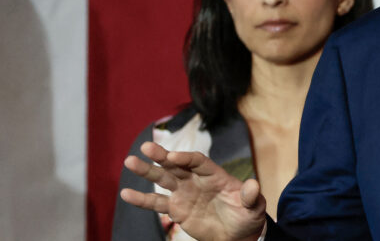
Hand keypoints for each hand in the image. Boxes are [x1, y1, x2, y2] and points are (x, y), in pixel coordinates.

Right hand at [120, 141, 266, 240]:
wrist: (237, 234)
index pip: (198, 161)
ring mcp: (184, 193)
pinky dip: (142, 199)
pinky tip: (126, 193)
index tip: (172, 158)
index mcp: (214, 174)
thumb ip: (251, 195)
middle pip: (176, 165)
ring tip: (129, 162)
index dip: (186, 158)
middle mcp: (196, 180)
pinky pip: (156, 203)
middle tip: (146, 147)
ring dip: (147, 171)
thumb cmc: (247, 216)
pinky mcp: (176, 209)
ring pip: (163, 179)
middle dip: (162, 156)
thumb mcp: (253, 206)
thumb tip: (254, 184)